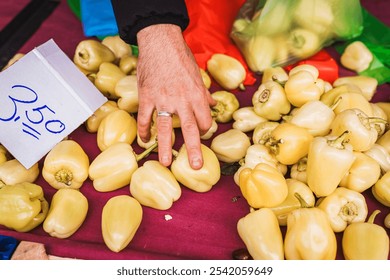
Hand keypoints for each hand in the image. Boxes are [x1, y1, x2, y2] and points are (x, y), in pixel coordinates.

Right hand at [136, 24, 215, 168]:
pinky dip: (144, 130)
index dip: (205, 130)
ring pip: (164, 128)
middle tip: (195, 166)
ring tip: (165, 162)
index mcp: (197, 95)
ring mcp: (163, 100)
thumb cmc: (181, 57)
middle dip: (193, 149)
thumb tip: (213, 103)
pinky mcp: (147, 97)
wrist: (160, 41)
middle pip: (189, 129)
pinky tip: (144, 140)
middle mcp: (182, 100)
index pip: (205, 121)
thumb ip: (204, 93)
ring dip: (164, 147)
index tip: (201, 133)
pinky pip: (145, 118)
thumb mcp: (198, 75)